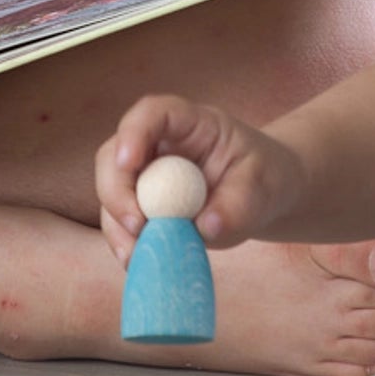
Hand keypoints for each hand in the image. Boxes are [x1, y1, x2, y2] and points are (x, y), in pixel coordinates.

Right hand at [94, 92, 306, 265]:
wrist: (260, 199)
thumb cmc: (264, 178)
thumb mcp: (264, 186)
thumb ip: (239, 203)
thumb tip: (205, 227)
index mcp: (191, 124)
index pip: (153, 112)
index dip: (134, 132)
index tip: (128, 163)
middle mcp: (158, 145)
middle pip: (115, 154)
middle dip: (116, 190)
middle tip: (137, 226)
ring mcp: (145, 176)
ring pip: (110, 192)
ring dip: (116, 226)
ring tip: (136, 256)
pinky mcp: (142, 207)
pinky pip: (120, 223)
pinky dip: (124, 244)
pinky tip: (138, 262)